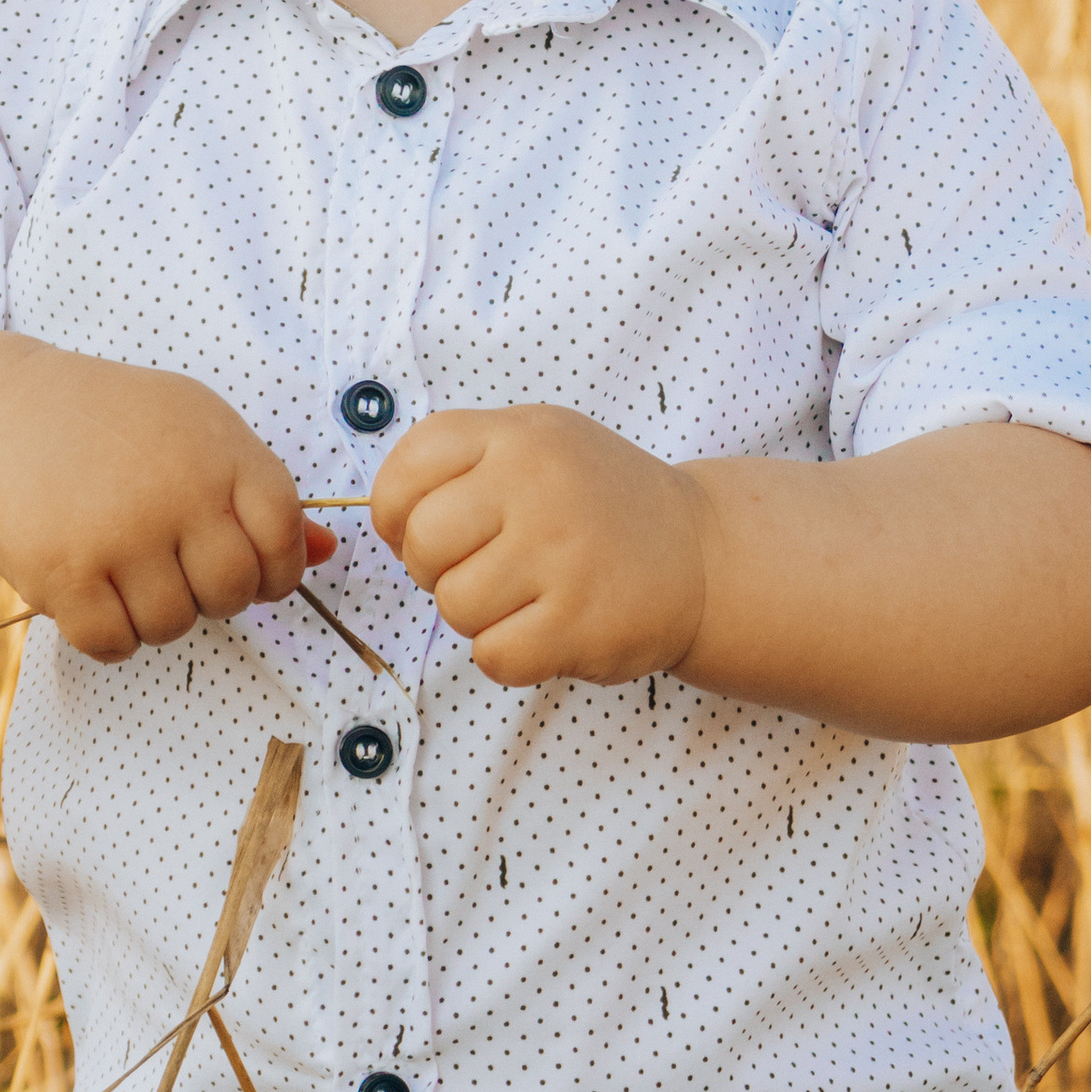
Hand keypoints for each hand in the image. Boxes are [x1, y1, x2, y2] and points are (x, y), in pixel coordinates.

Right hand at [0, 340, 325, 662]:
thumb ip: (257, 492)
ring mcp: (122, 532)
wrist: (1, 410)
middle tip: (175, 571)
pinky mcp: (65, 570)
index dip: (274, 570)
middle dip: (212, 597)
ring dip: (153, 616)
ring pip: (172, 624)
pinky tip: (92, 597)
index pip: (283, 539)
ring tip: (126, 573)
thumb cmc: (112, 423)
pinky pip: (112, 643)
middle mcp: (180, 490)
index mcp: (224, 452)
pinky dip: (107, 636)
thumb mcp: (197, 430)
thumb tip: (324, 553)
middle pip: (232, 591)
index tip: (244, 568)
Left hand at [371, 404, 711, 687]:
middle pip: (423, 544)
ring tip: (524, 597)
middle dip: (435, 570)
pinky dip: (509, 655)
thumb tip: (387, 519)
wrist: (703, 554)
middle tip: (480, 569)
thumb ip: (462, 462)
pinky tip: (545, 629)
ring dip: (477, 616)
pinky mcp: (580, 623)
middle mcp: (537, 485)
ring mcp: (561, 555)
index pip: (405, 472)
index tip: (428, 530)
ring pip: (455, 606)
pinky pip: (493, 655)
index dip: (397, 515)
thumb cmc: (599, 504)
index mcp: (517, 435)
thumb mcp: (539, 443)